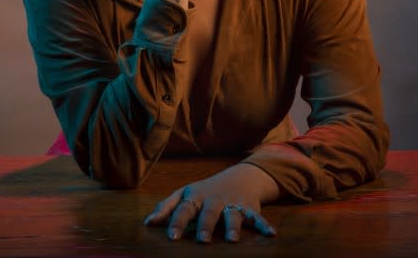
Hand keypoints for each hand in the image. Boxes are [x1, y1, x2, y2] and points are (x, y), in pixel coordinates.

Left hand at [143, 164, 278, 242]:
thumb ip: (166, 208)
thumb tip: (147, 223)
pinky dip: (264, 225)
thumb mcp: (185, 194)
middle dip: (206, 225)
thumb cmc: (205, 191)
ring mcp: (233, 203)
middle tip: (203, 240)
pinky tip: (271, 234)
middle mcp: (214, 200)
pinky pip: (257, 217)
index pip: (184, 209)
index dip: (177, 222)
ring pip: (233, 215)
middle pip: (209, 213)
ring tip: (231, 239)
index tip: (172, 237)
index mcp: (196, 198)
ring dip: (233, 226)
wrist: (240, 176)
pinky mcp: (249, 207)